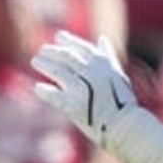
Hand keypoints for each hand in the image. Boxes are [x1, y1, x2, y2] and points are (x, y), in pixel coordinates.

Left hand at [30, 29, 139, 145]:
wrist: (126, 126)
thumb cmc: (122, 102)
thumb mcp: (118, 75)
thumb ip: (108, 56)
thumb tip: (102, 38)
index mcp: (103, 64)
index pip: (82, 48)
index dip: (69, 41)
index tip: (58, 36)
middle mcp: (92, 73)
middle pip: (67, 57)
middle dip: (53, 51)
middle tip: (42, 50)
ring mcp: (82, 88)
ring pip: (58, 71)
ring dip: (45, 64)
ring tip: (35, 61)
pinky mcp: (74, 105)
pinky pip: (54, 96)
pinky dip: (45, 91)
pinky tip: (37, 88)